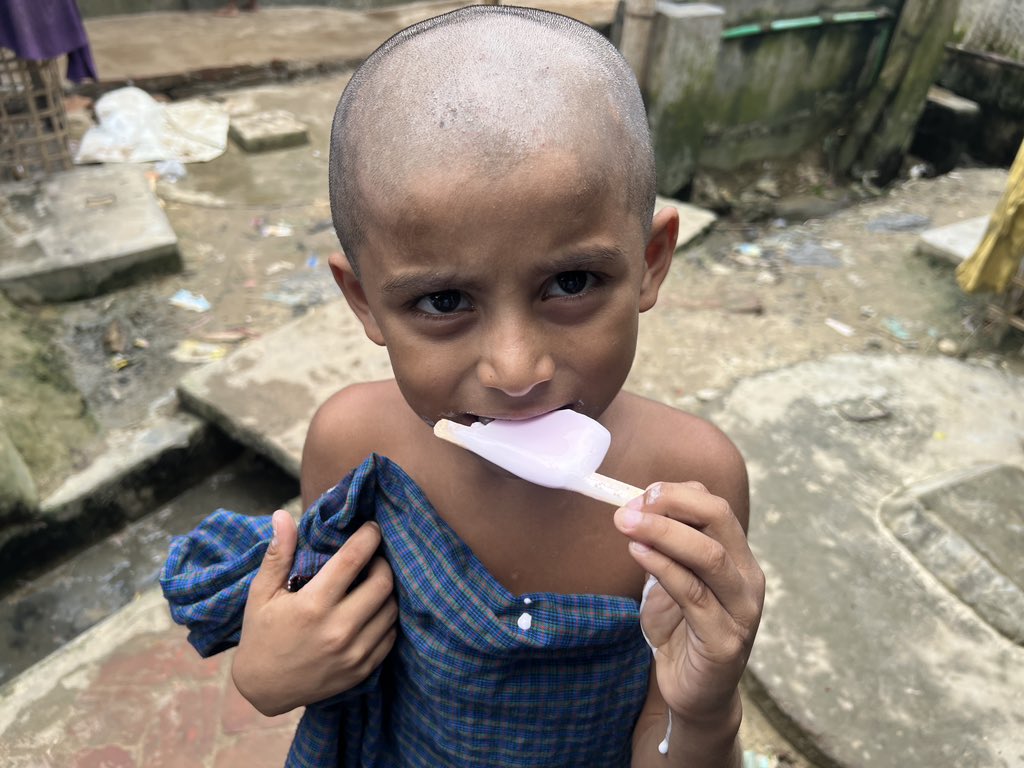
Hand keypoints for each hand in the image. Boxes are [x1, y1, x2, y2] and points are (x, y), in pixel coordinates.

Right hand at [232, 510, 397, 715]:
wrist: (264, 689)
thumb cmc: (262, 634)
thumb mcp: (262, 593)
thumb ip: (278, 554)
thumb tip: (283, 515)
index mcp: (313, 605)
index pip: (354, 559)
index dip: (369, 537)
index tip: (372, 528)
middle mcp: (338, 629)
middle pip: (383, 583)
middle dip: (383, 563)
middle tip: (373, 558)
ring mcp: (354, 653)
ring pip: (392, 609)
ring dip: (387, 591)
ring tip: (372, 582)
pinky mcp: (363, 670)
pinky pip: (390, 635)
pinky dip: (386, 618)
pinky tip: (372, 610)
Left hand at [614, 482, 763, 725]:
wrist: (694, 692)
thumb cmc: (681, 631)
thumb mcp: (671, 580)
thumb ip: (664, 548)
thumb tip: (636, 506)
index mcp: (737, 557)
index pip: (715, 508)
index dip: (676, 494)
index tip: (638, 495)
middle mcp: (747, 578)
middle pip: (718, 520)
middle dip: (671, 504)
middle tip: (630, 506)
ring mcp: (741, 609)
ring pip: (708, 555)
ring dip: (662, 532)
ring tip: (626, 524)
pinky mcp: (725, 639)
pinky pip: (692, 594)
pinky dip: (662, 567)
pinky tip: (637, 553)